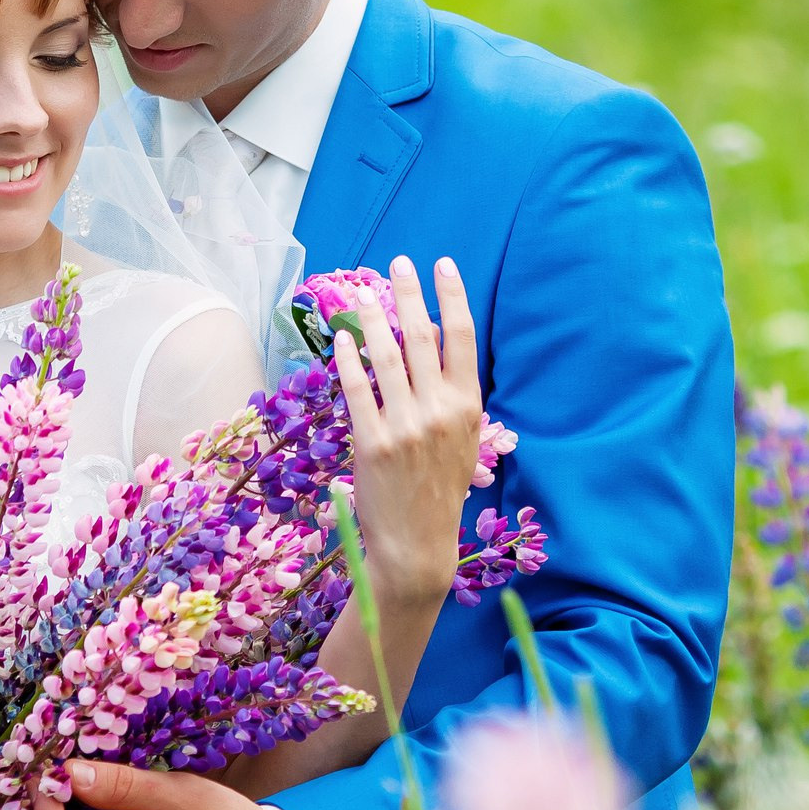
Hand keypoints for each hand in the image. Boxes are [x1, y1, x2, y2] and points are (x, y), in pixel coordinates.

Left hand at [334, 256, 483, 622]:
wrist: (418, 545)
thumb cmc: (439, 491)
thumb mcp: (462, 442)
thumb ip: (451, 395)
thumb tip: (435, 342)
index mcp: (468, 407)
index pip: (462, 337)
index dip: (452, 295)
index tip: (442, 265)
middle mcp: (439, 410)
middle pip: (422, 335)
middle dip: (409, 293)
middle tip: (397, 263)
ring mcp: (405, 425)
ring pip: (386, 356)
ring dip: (373, 318)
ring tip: (361, 292)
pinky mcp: (372, 442)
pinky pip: (357, 389)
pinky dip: (348, 359)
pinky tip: (340, 338)